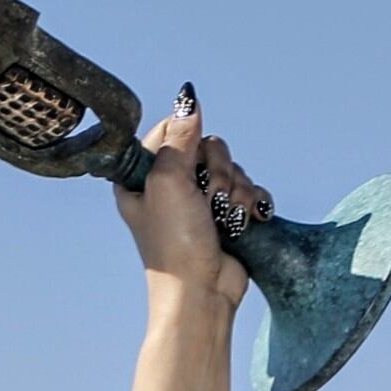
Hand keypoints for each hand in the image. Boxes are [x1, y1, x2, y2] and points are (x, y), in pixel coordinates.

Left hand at [116, 93, 267, 311]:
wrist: (202, 293)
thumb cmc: (175, 243)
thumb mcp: (168, 181)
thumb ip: (179, 138)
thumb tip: (187, 98)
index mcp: (141, 177)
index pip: (170, 129)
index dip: (187, 139)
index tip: (188, 163)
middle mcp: (168, 186)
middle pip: (207, 146)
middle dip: (218, 171)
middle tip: (208, 198)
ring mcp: (198, 202)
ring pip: (232, 168)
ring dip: (235, 191)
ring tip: (225, 218)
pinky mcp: (225, 216)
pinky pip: (248, 189)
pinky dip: (250, 203)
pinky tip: (245, 220)